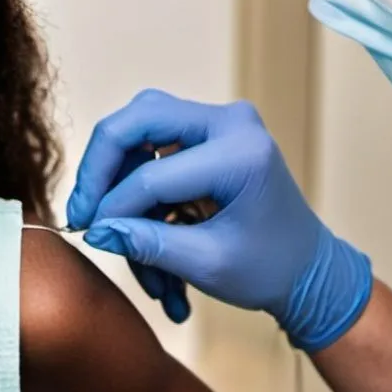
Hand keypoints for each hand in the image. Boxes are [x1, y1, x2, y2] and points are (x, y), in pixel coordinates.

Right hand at [67, 90, 372, 351]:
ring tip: (116, 232)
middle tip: (82, 211)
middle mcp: (230, 122)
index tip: (93, 237)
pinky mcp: (206, 133)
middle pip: (137, 121)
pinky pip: (151, 145)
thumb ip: (149, 243)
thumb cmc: (271, 269)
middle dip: (101, 170)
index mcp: (240, 153)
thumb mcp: (208, 263)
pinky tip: (137, 228)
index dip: (114, 208)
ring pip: (138, 132)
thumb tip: (96, 230)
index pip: (152, 174)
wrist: (308, 269)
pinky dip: (138, 187)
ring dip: (119, 182)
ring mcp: (218, 122)